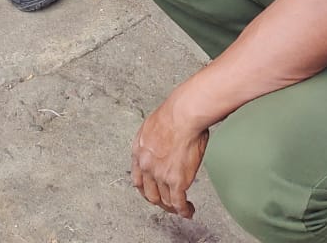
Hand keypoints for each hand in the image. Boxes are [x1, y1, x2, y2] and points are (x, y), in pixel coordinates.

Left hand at [130, 97, 209, 218]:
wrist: (183, 115)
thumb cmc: (174, 114)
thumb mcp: (152, 126)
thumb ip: (153, 141)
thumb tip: (161, 145)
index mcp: (139, 152)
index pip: (138, 179)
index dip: (146, 189)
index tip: (153, 192)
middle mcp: (146, 166)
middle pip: (149, 194)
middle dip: (159, 201)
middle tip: (167, 204)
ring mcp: (160, 175)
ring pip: (165, 200)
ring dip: (173, 207)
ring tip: (181, 208)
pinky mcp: (176, 180)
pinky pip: (178, 202)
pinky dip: (184, 210)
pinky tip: (188, 211)